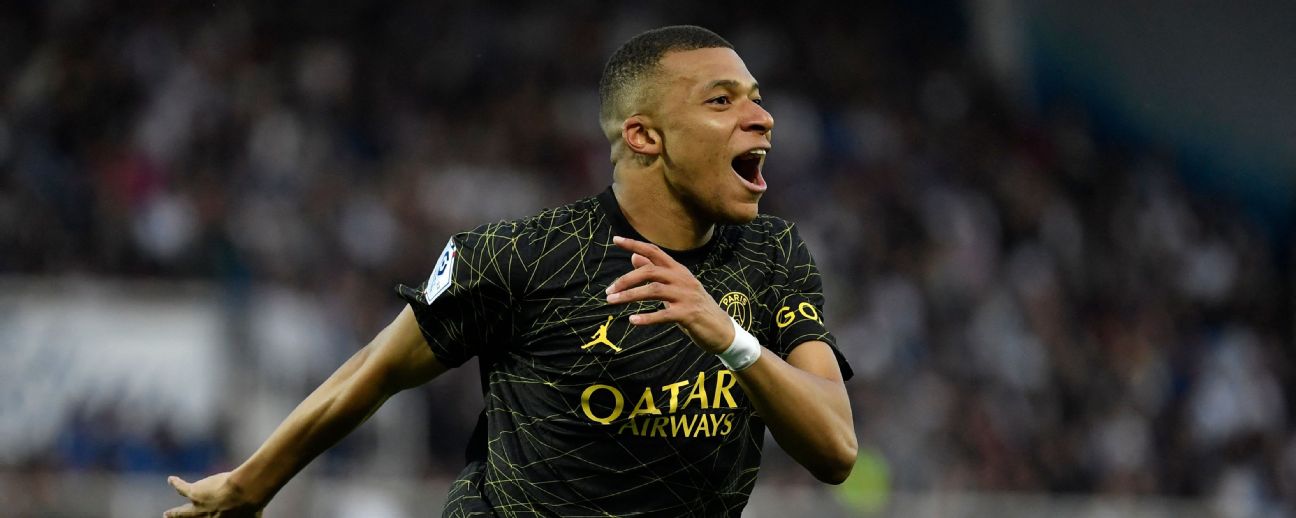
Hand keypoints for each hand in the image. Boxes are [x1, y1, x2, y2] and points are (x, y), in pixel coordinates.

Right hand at [164, 473, 262, 517]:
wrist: (244, 494)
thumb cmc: (253, 505)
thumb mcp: (254, 515)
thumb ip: (254, 514)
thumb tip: (261, 514)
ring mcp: (199, 507)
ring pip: (183, 512)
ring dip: (174, 514)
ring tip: (167, 514)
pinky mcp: (195, 494)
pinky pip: (182, 489)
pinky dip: (176, 484)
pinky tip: (171, 479)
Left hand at [605, 236, 734, 353]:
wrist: (721, 329)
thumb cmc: (694, 307)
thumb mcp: (675, 287)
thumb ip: (656, 272)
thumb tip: (634, 256)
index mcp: (678, 270)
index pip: (654, 251)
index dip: (634, 244)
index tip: (615, 239)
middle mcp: (682, 278)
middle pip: (650, 271)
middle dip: (626, 279)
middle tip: (608, 291)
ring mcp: (686, 296)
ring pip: (653, 290)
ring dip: (630, 296)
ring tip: (612, 302)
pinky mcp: (688, 314)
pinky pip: (664, 314)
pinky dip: (647, 317)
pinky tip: (633, 321)